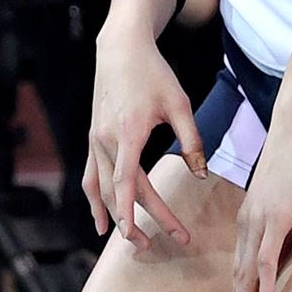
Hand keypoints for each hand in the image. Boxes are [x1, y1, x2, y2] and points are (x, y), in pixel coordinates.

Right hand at [83, 13, 206, 251]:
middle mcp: (106, 141)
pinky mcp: (93, 139)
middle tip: (166, 242)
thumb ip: (191, 140)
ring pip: (101, 189)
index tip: (146, 235)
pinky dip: (95, 201)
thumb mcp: (179, 103)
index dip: (136, 212)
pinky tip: (101, 220)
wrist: (121, 49)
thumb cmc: (154, 73)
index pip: (128, 183)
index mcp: (129, 133)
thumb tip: (201, 174)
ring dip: (115, 217)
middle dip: (141, 221)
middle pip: (120, 192)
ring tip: (133, 241)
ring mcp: (95, 141)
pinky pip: (90, 177)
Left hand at [230, 120, 291, 291]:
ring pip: (247, 272)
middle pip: (238, 274)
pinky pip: (267, 258)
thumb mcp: (288, 196)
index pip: (241, 263)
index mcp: (249, 218)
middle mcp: (248, 222)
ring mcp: (260, 220)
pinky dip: (266, 285)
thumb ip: (287, 221)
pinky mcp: (276, 216)